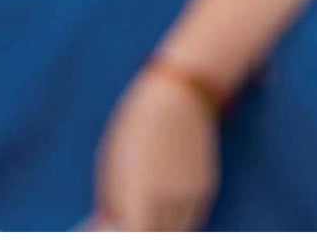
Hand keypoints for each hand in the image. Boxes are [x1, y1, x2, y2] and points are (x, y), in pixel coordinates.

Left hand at [93, 65, 219, 230]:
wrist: (182, 91)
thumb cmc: (138, 122)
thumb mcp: (114, 161)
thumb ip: (113, 201)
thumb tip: (109, 227)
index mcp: (141, 195)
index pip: (135, 237)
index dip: (122, 237)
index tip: (113, 231)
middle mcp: (170, 201)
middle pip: (158, 238)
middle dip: (143, 233)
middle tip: (128, 224)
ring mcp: (192, 195)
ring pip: (178, 232)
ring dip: (161, 230)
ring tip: (145, 216)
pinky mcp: (207, 186)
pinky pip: (192, 218)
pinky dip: (177, 222)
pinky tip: (163, 209)